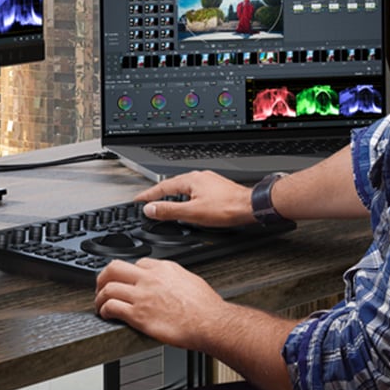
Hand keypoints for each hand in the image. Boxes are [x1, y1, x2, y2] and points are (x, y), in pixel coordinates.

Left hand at [94, 258, 225, 350]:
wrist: (209, 322)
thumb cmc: (205, 306)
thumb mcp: (190, 280)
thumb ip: (174, 277)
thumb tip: (170, 281)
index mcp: (163, 268)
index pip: (135, 263)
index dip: (126, 273)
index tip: (124, 280)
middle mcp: (149, 279)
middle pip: (114, 268)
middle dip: (103, 277)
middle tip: (101, 286)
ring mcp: (142, 296)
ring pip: (108, 288)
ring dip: (100, 297)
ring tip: (100, 304)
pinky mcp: (138, 315)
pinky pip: (112, 307)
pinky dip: (104, 310)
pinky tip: (106, 314)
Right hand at [131, 170, 253, 226]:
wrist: (250, 207)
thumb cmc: (226, 209)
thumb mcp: (192, 213)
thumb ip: (169, 211)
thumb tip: (151, 208)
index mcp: (190, 180)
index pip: (162, 187)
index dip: (148, 195)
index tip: (138, 200)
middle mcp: (198, 177)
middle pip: (172, 185)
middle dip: (158, 193)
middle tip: (148, 201)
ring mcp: (208, 181)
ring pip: (184, 187)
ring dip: (172, 195)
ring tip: (164, 203)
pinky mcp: (216, 187)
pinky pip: (194, 190)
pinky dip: (185, 197)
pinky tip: (188, 203)